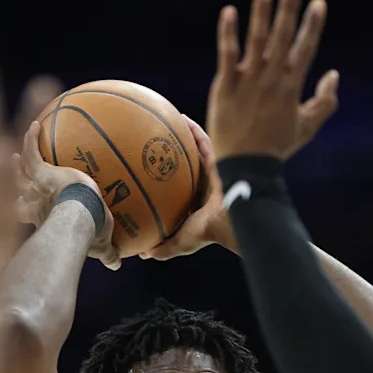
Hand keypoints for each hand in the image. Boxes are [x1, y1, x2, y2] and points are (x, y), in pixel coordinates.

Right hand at [15, 120, 119, 270]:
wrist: (79, 217)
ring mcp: (37, 188)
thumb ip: (107, 253)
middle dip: (15, 190)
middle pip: (18, 196)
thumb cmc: (90, 234)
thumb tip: (117, 265)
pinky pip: (33, 152)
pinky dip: (31, 139)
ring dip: (17, 164)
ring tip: (16, 154)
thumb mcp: (101, 244)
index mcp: (46, 220)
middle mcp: (35, 204)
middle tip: (15, 183)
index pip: (30, 217)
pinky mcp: (42, 172)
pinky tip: (35, 125)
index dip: (24, 212)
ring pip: (20, 173)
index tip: (21, 208)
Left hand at [138, 115, 233, 260]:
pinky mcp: (220, 160)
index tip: (149, 167)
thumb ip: (163, 248)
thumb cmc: (207, 233)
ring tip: (167, 119)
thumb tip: (143, 253)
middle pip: (185, 165)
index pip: (179, 187)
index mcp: (196, 202)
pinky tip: (181, 118)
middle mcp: (203, 184)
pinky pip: (205, 141)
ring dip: (182, 135)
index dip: (166, 178)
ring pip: (194, 150)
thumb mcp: (180, 243)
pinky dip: (194, 130)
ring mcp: (212, 171)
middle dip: (171, 153)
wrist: (230, 221)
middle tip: (154, 140)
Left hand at [207, 0, 338, 161]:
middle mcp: (271, 79)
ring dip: (261, 12)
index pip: (305, 49)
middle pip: (282, 37)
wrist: (245, 167)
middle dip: (289, 9)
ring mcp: (247, 82)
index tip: (319, 3)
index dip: (313, 25)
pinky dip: (228, 34)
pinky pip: (227, 55)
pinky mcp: (225, 87)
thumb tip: (334, 75)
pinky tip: (229, 12)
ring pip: (256, 40)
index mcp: (291, 87)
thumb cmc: (276, 148)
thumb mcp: (306, 127)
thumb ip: (324, 102)